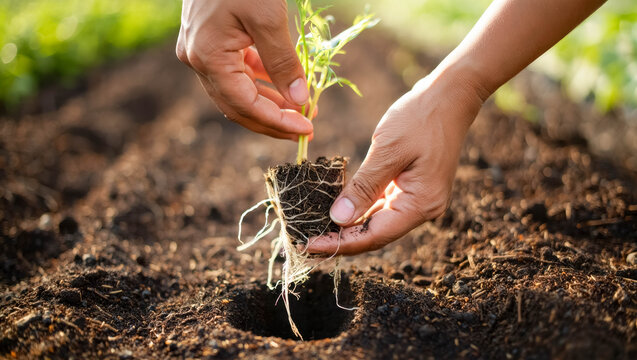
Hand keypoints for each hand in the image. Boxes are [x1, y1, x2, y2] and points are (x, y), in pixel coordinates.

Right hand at [176, 0, 312, 140]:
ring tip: (301, 109)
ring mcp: (200, 50)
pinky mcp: (209, 40)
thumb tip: (299, 100)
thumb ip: (282, 62)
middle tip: (306, 126)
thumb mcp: (268, 18)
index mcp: (206, 57)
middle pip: (237, 105)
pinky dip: (260, 80)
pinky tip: (283, 85)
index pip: (244, 105)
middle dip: (273, 119)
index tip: (306, 129)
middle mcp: (197, 59)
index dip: (276, 122)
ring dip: (268, 102)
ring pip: (236, 90)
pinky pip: (235, 71)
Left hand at [307, 70, 484, 254]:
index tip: (308, 245)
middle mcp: (423, 209)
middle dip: (340, 238)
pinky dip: (360, 208)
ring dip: (349, 225)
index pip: (373, 235)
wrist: (450, 95)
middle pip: (375, 233)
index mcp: (420, 204)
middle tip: (305, 240)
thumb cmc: (420, 118)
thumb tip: (338, 219)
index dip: (339, 243)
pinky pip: (383, 205)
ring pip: (378, 221)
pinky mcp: (413, 188)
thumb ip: (363, 187)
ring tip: (315, 228)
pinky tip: (337, 209)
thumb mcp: (387, 151)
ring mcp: (419, 199)